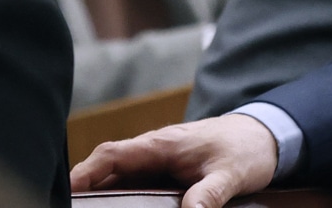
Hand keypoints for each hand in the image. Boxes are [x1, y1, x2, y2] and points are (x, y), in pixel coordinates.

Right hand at [70, 114, 278, 207]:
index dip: (84, 173)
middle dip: (84, 188)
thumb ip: (208, 195)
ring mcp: (159, 159)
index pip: (111, 155)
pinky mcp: (167, 170)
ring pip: (119, 175)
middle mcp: (154, 149)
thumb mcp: (230, 175)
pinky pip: (135, 182)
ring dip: (101, 192)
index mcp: (162, 144)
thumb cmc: (247, 149)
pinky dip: (120, 194)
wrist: (267, 135)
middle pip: (108, 168)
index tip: (64, 191)